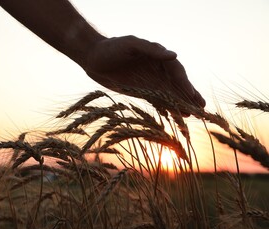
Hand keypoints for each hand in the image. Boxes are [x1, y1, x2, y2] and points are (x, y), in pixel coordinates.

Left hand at [84, 35, 205, 109]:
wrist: (93, 58)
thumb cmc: (111, 48)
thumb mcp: (131, 44)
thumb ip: (151, 50)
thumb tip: (174, 55)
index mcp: (157, 56)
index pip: (176, 71)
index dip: (185, 83)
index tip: (192, 95)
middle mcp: (156, 70)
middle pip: (177, 84)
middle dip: (189, 96)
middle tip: (202, 109)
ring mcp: (149, 81)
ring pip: (169, 94)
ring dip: (180, 104)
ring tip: (193, 115)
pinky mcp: (140, 91)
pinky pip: (157, 101)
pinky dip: (166, 108)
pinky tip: (175, 116)